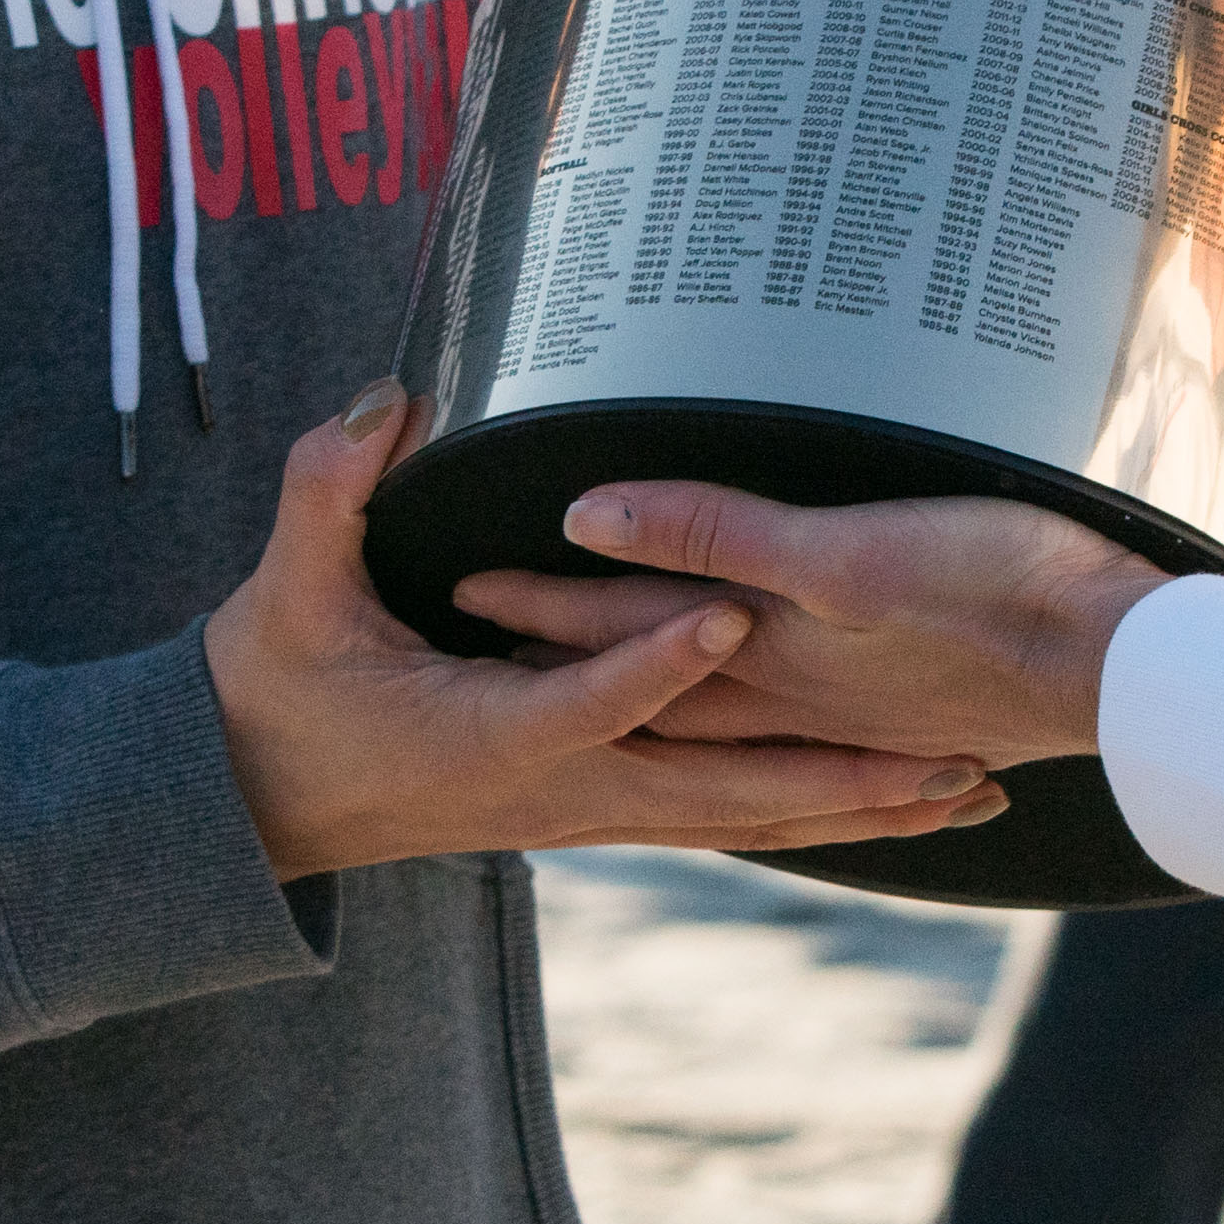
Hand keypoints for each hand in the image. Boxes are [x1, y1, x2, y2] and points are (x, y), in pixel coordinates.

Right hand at [208, 391, 1012, 876]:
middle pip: (718, 791)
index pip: (589, 698)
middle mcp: (560, 791)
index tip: (730, 613)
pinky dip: (809, 816)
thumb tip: (383, 403)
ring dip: (850, 809)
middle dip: (836, 777)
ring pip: (742, 820)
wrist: (258, 808)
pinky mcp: (601, 812)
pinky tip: (886, 807)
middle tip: (944, 759)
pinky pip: (724, 818)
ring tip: (965, 792)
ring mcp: (588, 812)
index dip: (658, 659)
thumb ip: (328, 491)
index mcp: (490, 735)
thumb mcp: (288, 592)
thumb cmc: (273, 694)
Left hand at [457, 488, 1171, 772]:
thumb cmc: (998, 596)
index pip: (621, 627)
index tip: (457, 579)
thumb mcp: (845, 556)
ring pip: (714, 713)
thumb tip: (590, 516)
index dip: (542, 602)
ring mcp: (842, 714)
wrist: (1124, 667)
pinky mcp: (894, 716)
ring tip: (593, 684)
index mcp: (765, 654)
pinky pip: (785, 742)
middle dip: (572, 661)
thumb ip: (717, 536)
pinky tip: (749, 727)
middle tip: (486, 640)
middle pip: (650, 677)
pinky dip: (743, 739)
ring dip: (651, 695)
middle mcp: (789, 694)